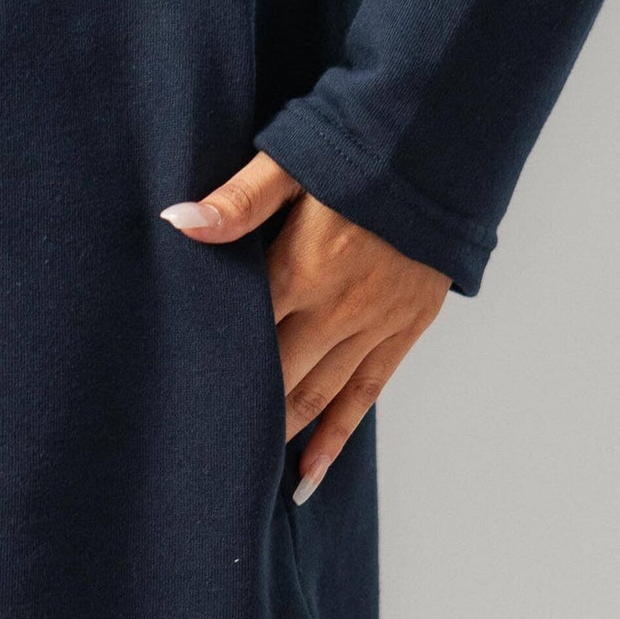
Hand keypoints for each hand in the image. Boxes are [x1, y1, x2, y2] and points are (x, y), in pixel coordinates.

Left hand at [161, 153, 449, 498]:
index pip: (240, 335)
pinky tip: (307, 473)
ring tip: (241, 474)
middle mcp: (336, 308)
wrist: (444, 145)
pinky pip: (365, 394)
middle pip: (274, 376)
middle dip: (237, 412)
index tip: (175, 405)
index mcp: (299, 269)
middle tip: (196, 453)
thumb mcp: (290, 162)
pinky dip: (335, 437)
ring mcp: (374, 324)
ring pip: (316, 395)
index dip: (206, 370)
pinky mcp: (405, 328)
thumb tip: (176, 223)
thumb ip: (237, 201)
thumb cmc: (360, 148)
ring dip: (279, 432)